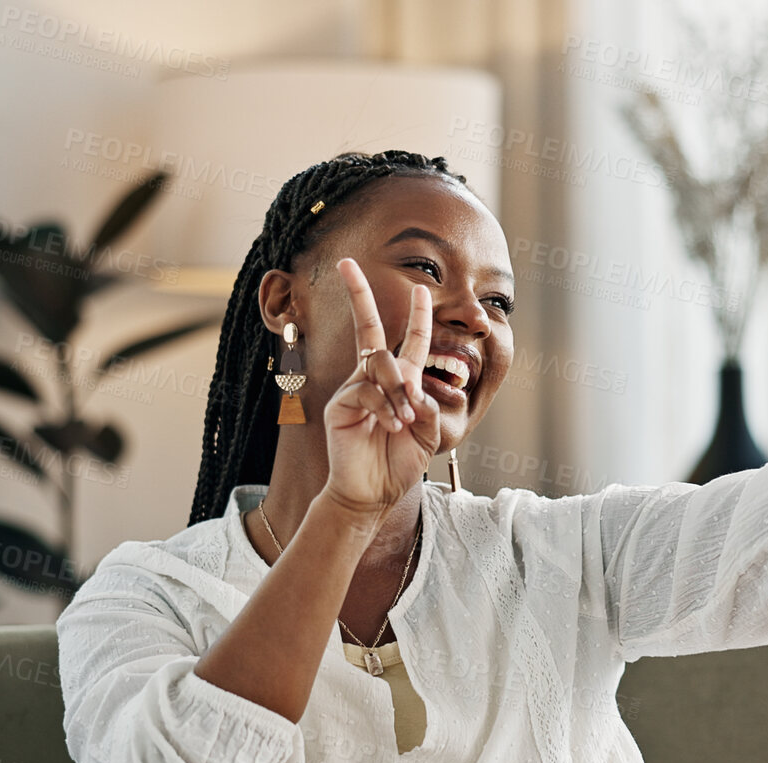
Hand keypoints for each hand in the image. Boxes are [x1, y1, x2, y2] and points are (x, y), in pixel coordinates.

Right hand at [320, 258, 440, 514]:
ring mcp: (353, 389)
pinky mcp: (340, 405)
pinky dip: (385, 407)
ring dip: (399, 391)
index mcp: (398, 381)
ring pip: (380, 364)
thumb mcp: (427, 434)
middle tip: (345, 263)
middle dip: (357, 294)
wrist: (374, 494)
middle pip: (368, 327)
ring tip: (405, 420)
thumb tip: (414, 387)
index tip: (421, 289)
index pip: (408, 342)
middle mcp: (373, 378)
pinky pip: (366, 391)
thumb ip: (428, 406)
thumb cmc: (399, 463)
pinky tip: (391, 426)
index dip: (417, 317)